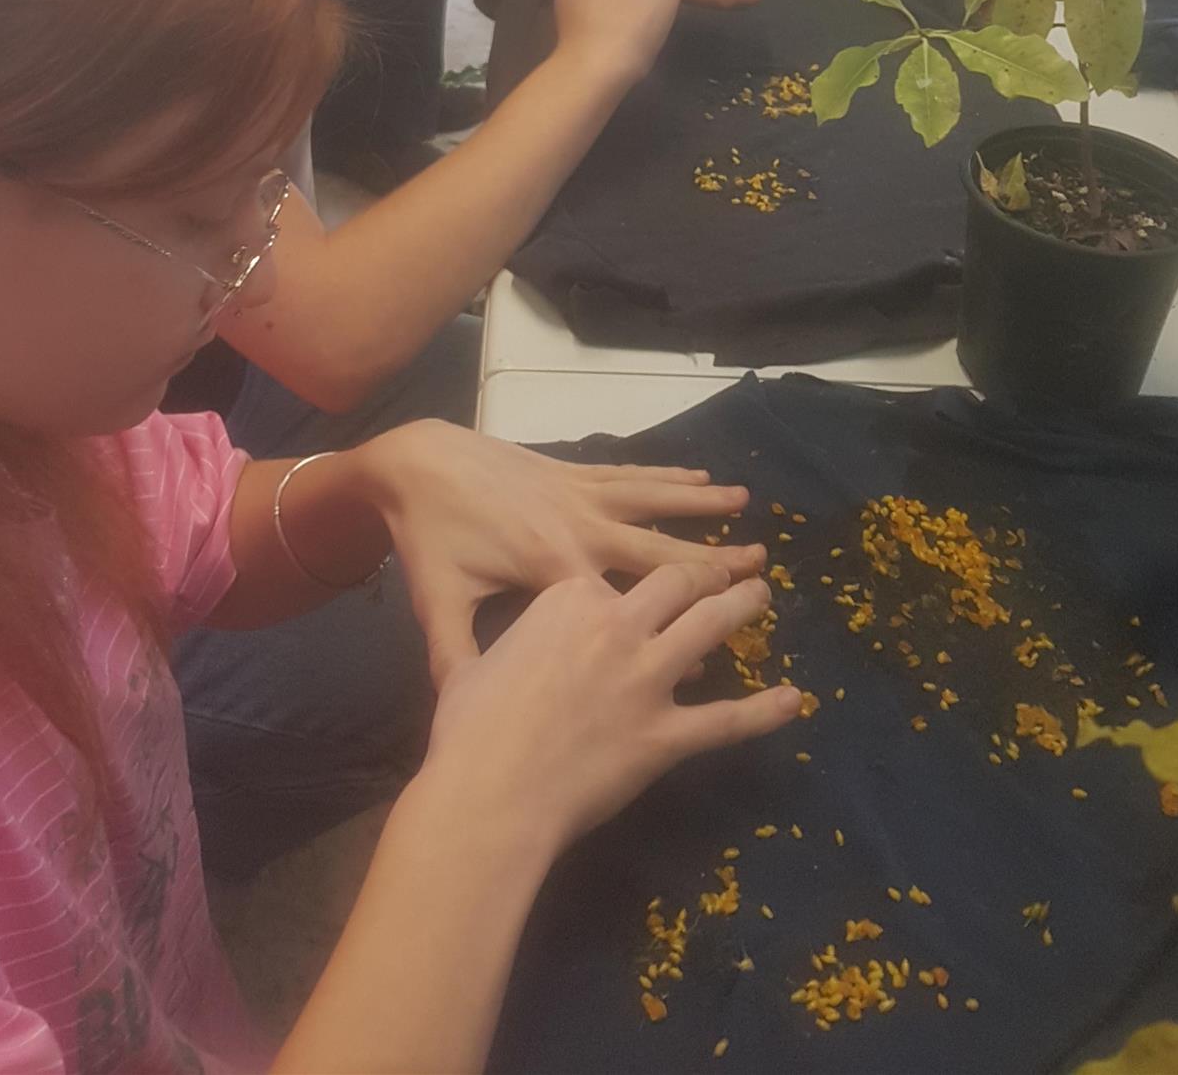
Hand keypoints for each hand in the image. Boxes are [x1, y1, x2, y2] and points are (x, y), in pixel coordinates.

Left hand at [357, 419, 766, 681]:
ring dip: (700, 504)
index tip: (706, 665)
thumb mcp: (439, 601)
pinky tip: (699, 474)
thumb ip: (456, 657)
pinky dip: (668, 476)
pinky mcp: (573, 470)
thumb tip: (461, 714)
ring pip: (653, 501)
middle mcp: (581, 528)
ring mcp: (580, 494)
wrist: (418, 463)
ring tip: (746, 505)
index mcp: (555, 569)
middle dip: (710, 562)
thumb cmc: (430, 537)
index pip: (624, 611)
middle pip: (657, 550)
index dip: (661, 640)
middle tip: (759, 569)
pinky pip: (631, 474)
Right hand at [423, 568, 800, 847]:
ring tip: (762, 594)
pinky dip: (763, 710)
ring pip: (710, 625)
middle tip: (721, 573)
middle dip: (701, 575)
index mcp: (570, 598)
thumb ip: (494, 647)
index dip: (622, 592)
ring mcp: (647, 677)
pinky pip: (725, 719)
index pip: (612, 579)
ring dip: (742, 605)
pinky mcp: (665, 733)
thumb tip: (477, 663)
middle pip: (673, 583)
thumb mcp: (469, 663)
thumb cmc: (468, 727)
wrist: (488, 791)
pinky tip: (794, 700)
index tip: (630, 597)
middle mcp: (617, 623)